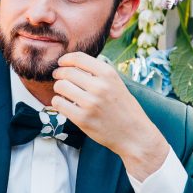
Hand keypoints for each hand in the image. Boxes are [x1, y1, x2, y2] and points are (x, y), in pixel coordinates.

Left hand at [51, 51, 169, 180]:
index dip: (66, 59)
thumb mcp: (117, 84)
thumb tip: (73, 64)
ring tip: (63, 92)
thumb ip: (98, 74)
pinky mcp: (83, 119)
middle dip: (59, 74)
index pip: (79, 58)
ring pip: (60, 86)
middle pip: (67, 72)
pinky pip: (59, 103)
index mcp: (108, 74)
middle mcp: (99, 86)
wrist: (135, 135)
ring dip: (58, 88)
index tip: (61, 63)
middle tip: (58, 78)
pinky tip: (63, 104)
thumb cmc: (125, 109)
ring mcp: (90, 103)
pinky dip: (57, 102)